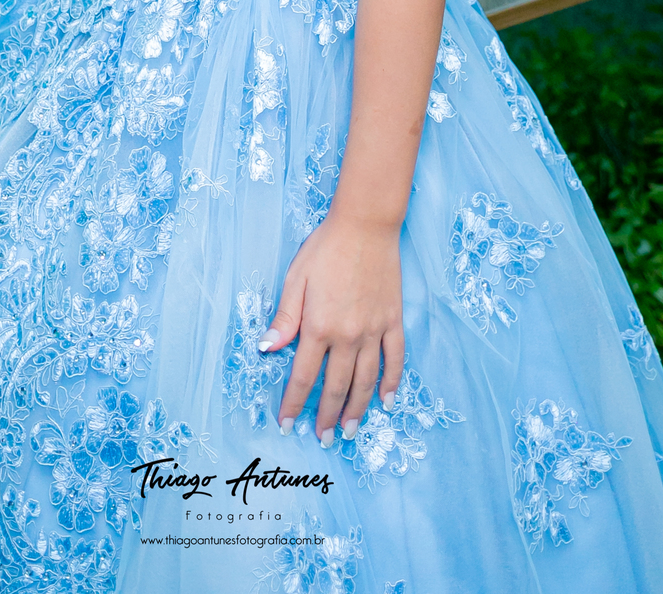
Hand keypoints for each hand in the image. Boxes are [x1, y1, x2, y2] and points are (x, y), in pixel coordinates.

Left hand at [262, 213, 403, 445]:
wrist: (365, 225)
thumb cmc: (325, 248)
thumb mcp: (295, 279)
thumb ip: (285, 318)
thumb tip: (267, 349)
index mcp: (318, 326)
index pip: (304, 376)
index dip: (295, 403)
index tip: (288, 424)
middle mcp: (347, 335)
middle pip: (337, 386)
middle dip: (328, 416)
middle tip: (323, 438)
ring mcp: (374, 330)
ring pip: (366, 380)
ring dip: (358, 409)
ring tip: (351, 430)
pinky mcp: (393, 321)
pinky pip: (395, 359)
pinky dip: (392, 382)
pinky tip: (387, 400)